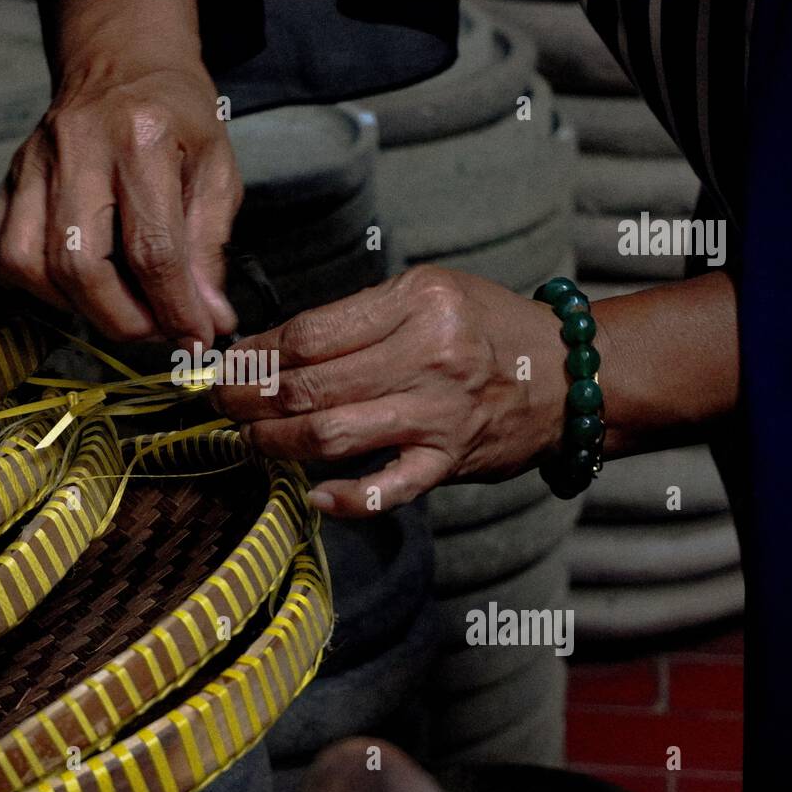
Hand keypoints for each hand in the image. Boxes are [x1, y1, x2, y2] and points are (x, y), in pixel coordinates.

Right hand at [0, 47, 240, 344]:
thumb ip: (211, 248)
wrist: (122, 61)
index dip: (174, 308)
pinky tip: (70, 283)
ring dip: (75, 307)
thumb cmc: (176, 116)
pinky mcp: (5, 177)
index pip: (152, 248)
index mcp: (141, 137)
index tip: (196, 339)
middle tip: (156, 329)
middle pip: (79, 264)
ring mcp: (31, 161)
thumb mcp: (217, 170)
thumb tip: (208, 320)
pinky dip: (28, 284)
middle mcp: (77, 147)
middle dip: (122, 319)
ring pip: (28, 264)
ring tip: (117, 305)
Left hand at [211, 266, 577, 517]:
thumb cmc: (488, 327)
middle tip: (220, 403)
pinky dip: (349, 499)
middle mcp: (428, 356)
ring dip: (276, 442)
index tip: (230, 362)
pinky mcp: (451, 460)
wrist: (570, 374)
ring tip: (248, 439)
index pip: (310, 334)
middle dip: (249, 398)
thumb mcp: (429, 292)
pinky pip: (390, 489)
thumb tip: (276, 345)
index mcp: (416, 303)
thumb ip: (361, 315)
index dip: (256, 353)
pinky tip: (315, 497)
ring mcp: (439, 414)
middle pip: (310, 385)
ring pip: (333, 434)